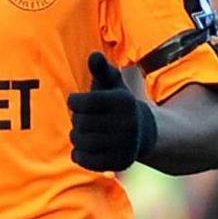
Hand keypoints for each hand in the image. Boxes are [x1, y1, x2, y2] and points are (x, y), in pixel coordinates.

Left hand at [67, 52, 156, 173]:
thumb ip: (101, 70)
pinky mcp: (120, 163)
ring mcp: (125, 145)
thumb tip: (93, 55)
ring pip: (82, 142)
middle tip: (82, 119)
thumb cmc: (118, 104)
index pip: (83, 103)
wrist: (144, 132)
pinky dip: (79, 155)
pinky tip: (83, 148)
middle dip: (76, 120)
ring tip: (82, 133)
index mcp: (123, 102)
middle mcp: (127, 124)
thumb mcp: (113, 84)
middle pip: (80, 123)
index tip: (76, 102)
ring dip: (76, 137)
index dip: (74, 102)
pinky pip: (86, 161)